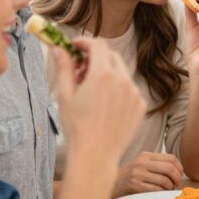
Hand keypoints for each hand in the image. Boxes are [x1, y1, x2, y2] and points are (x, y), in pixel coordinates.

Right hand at [53, 39, 144, 164]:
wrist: (96, 155)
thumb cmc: (76, 126)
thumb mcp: (65, 95)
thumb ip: (64, 68)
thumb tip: (58, 50)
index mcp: (103, 75)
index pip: (98, 45)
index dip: (85, 43)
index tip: (74, 47)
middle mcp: (123, 80)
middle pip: (111, 56)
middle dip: (95, 58)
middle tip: (79, 71)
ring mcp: (135, 93)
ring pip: (121, 72)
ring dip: (106, 73)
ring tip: (90, 91)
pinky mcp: (140, 105)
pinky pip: (129, 88)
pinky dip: (117, 88)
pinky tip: (104, 104)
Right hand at [114, 152, 183, 195]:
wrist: (110, 186)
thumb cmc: (130, 176)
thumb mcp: (142, 164)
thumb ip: (157, 163)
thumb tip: (178, 169)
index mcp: (145, 155)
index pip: (171, 158)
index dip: (180, 168)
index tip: (180, 175)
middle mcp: (141, 163)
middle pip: (170, 168)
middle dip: (177, 178)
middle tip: (176, 184)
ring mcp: (137, 174)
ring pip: (164, 180)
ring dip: (169, 187)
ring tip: (167, 189)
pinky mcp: (135, 186)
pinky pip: (156, 189)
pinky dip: (161, 192)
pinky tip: (159, 192)